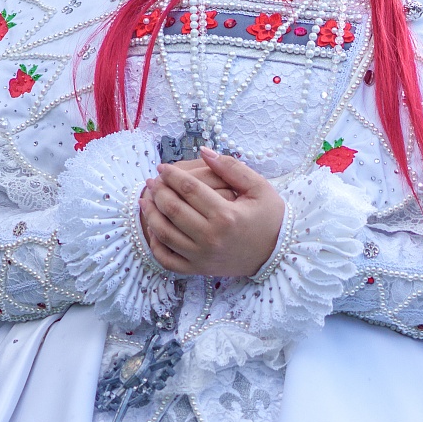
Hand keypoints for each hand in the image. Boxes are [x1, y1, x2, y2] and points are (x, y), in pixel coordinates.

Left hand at [139, 149, 284, 279]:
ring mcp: (202, 257)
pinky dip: (156, 245)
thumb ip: (231, 167)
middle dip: (158, 191)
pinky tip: (154, 229)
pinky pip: (167, 260)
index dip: (172, 175)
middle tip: (152, 181)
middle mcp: (211, 238)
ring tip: (146, 200)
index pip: (189, 189)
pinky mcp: (199, 270)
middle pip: (173, 210)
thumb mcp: (259, 188)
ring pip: (165, 234)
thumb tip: (203, 151)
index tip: (163, 167)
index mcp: (226, 216)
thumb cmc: (269, 218)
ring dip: (151, 214)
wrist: (276, 254)